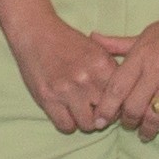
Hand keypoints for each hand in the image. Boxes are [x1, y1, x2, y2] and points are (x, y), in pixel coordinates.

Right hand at [1, 11, 125, 134]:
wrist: (35, 32)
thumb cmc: (67, 41)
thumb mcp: (96, 48)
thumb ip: (111, 69)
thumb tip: (123, 95)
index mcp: (102, 64)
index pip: (121, 98)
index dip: (117, 104)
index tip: (110, 104)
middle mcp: (87, 79)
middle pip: (107, 114)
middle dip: (102, 115)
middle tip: (95, 109)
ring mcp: (67, 90)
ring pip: (87, 124)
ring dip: (85, 121)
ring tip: (80, 112)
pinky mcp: (48, 98)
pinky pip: (66, 126)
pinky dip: (67, 123)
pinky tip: (65, 113)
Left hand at [103, 0, 158, 141]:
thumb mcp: (144, 34)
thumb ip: (118, 43)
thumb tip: (92, 38)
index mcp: (140, 57)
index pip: (116, 89)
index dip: (106, 109)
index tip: (100, 121)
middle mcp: (154, 70)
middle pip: (133, 108)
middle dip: (128, 122)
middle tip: (128, 126)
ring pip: (155, 116)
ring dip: (149, 129)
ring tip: (147, 133)